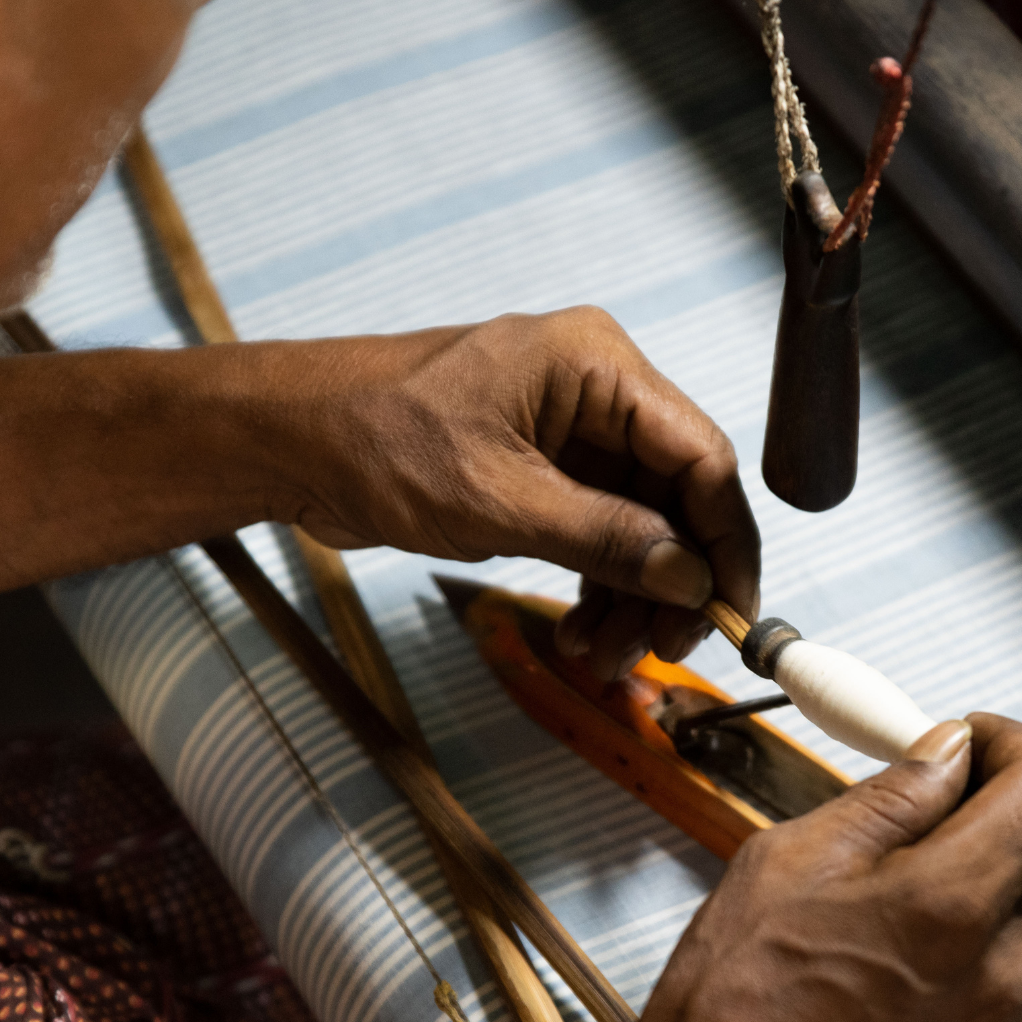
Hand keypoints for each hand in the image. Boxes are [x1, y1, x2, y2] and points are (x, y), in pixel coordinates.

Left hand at [285, 307, 759, 676]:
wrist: (292, 442)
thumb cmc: (376, 440)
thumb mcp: (499, 500)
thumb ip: (604, 537)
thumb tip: (689, 578)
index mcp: (597, 365)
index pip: (700, 455)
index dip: (723, 540)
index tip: (728, 611)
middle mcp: (596, 390)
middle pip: (676, 496)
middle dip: (672, 581)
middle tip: (662, 651)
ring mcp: (570, 431)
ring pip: (640, 524)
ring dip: (632, 595)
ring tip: (604, 656)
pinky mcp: (542, 469)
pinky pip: (599, 531)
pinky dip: (597, 584)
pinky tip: (584, 632)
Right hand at [602, 712, 1021, 1021]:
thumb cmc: (727, 1021)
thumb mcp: (784, 865)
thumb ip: (886, 801)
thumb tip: (941, 757)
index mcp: (948, 907)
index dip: (1016, 747)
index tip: (971, 743)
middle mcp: (995, 978)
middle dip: (1014, 807)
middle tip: (937, 799)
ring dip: (994, 886)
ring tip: (896, 894)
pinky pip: (1010, 997)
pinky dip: (975, 959)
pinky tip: (894, 968)